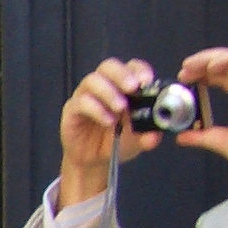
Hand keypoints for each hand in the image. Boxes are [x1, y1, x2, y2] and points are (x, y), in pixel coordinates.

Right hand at [58, 58, 161, 203]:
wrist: (94, 161)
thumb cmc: (117, 142)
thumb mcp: (138, 140)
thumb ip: (148, 136)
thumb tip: (154, 136)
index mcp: (124, 87)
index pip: (131, 67)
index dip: (139, 70)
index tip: (147, 81)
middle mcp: (104, 86)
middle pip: (109, 66)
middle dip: (122, 74)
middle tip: (133, 88)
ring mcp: (86, 96)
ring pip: (93, 80)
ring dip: (108, 92)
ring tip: (120, 108)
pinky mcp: (72, 109)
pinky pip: (81, 101)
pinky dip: (96, 109)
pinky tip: (107, 121)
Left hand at [174, 45, 227, 171]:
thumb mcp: (222, 141)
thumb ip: (202, 136)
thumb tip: (182, 136)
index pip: (226, 76)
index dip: (205, 74)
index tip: (187, 79)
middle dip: (203, 63)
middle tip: (183, 71)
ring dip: (210, 58)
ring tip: (190, 66)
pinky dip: (225, 58)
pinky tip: (209, 66)